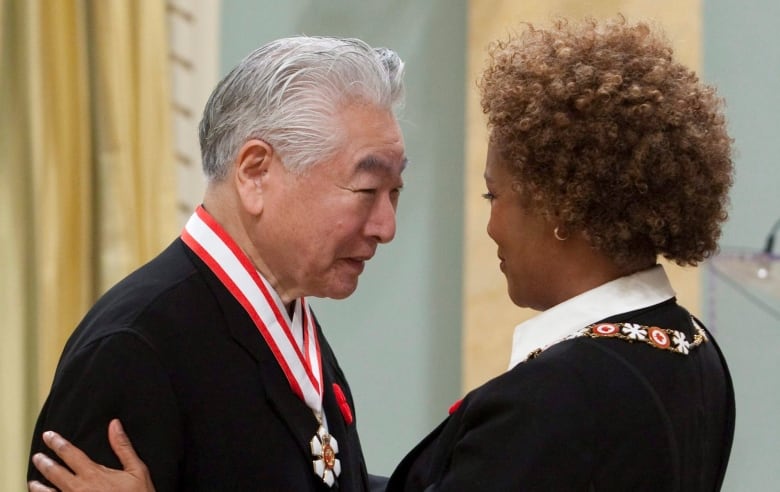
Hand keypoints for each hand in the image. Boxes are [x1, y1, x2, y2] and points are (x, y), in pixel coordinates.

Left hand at [28, 419, 155, 491]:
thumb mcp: (137, 469)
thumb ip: (123, 447)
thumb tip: (114, 424)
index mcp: (94, 474)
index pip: (70, 454)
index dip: (58, 443)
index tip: (48, 435)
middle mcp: (79, 488)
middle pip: (55, 472)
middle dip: (44, 462)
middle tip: (37, 456)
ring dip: (39, 487)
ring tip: (32, 481)